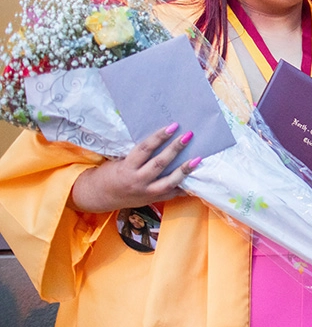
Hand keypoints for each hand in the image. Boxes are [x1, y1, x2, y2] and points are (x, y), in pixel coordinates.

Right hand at [69, 123, 201, 212]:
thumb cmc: (109, 174)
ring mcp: (146, 193)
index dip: (159, 137)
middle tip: (188, 135)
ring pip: (169, 181)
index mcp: (126, 168)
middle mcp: (137, 181)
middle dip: (175, 149)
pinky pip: (170, 194)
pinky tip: (195, 181)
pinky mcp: (152, 200)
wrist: (98, 196)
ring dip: (184, 170)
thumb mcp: (119, 161)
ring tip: (197, 158)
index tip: (173, 126)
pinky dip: (183, 188)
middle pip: (160, 163)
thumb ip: (138, 155)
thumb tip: (160, 139)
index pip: (145, 149)